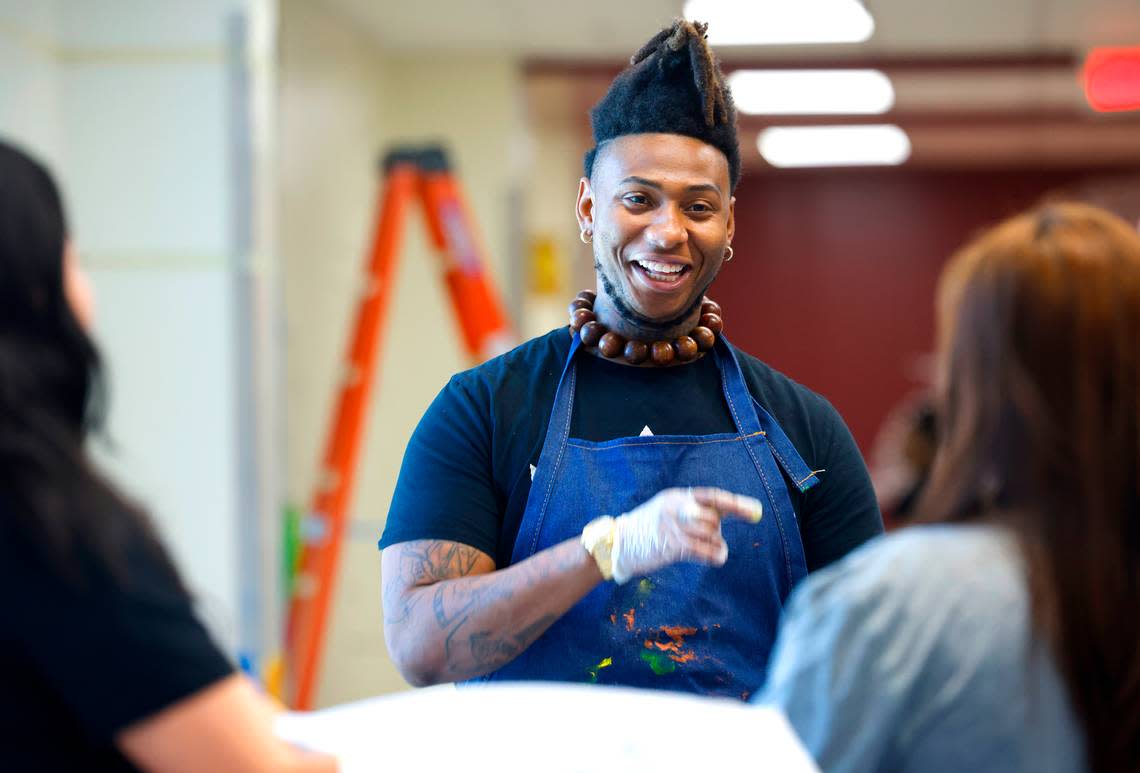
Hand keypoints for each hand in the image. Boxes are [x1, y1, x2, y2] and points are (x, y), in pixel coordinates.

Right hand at [610, 487, 762, 583]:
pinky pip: (705, 550)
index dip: (735, 504)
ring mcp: (674, 526)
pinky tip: (717, 557)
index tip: (754, 510)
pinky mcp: (673, 546)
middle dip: (716, 530)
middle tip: (708, 537)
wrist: (616, 545)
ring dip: (715, 543)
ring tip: (707, 549)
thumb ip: (690, 512)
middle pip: (713, 517)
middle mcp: (676, 507)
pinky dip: (715, 555)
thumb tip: (722, 517)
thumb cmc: (645, 531)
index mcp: (676, 497)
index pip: (711, 497)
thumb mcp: (666, 512)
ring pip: (711, 533)